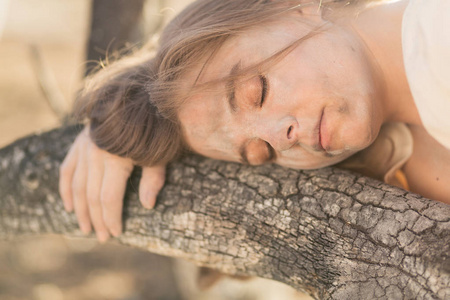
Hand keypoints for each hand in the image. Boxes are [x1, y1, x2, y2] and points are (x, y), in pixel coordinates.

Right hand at [59, 126, 165, 241]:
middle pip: (91, 195)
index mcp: (115, 157)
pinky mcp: (79, 143)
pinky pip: (67, 170)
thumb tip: (147, 205)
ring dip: (80, 210)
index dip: (112, 218)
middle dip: (97, 219)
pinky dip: (66, 189)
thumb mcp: (159, 153)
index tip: (117, 233)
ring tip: (85, 229)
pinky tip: (69, 206)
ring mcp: (84, 147)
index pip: (108, 197)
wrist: (139, 97)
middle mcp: (95, 153)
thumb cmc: (155, 127)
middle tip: (103, 237)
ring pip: (77, 186)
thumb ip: (153, 178)